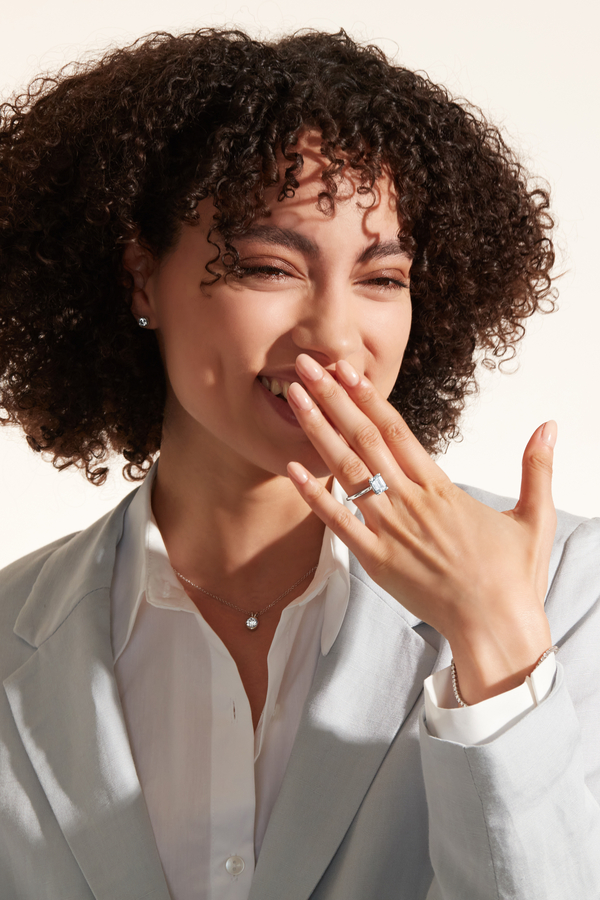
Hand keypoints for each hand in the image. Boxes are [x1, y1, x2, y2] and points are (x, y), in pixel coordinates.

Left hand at [286, 354, 555, 704]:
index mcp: (441, 488)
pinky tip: (291, 469)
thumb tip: (550, 427)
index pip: (396, 430)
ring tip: (295, 398)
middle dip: (332, 398)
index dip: (367, 396)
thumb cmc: (513, 578)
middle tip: (305, 366)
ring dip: (318, 431)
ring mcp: (390, 529)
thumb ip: (536, 469)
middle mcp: (410, 501)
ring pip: (347, 470)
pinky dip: (314, 494)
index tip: (345, 370)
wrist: (495, 628)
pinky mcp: (376, 560)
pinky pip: (339, 522)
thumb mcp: (534, 517)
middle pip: (363, 438)